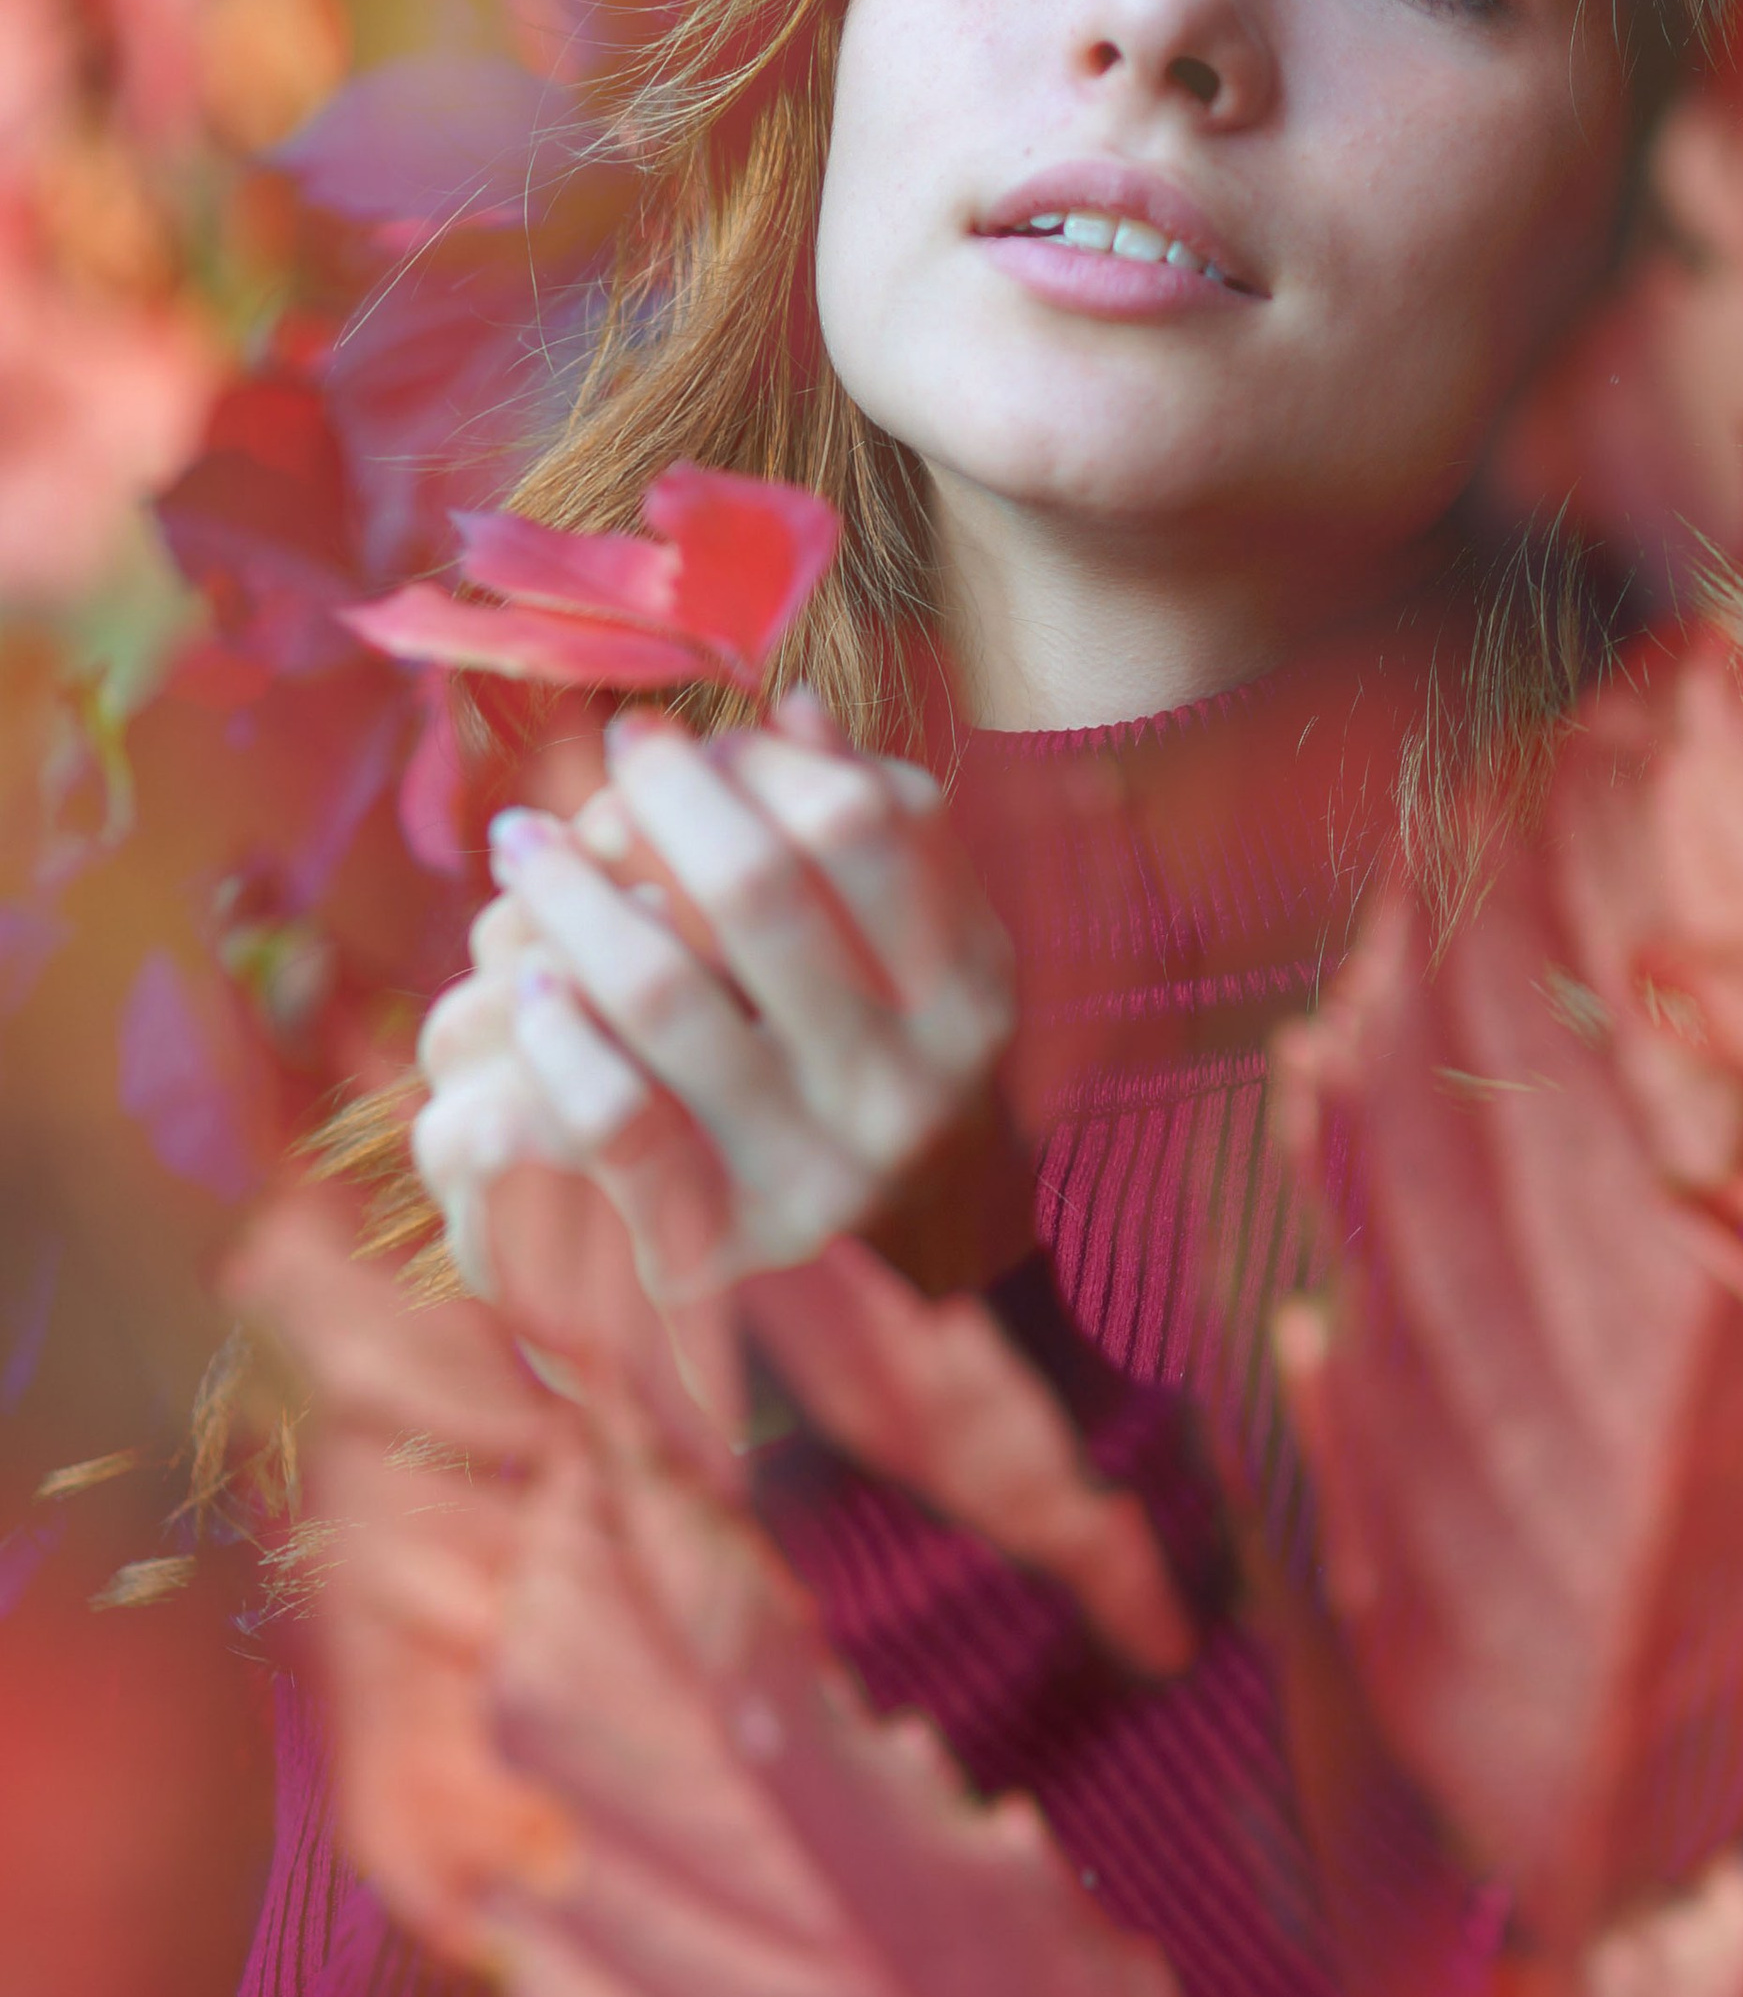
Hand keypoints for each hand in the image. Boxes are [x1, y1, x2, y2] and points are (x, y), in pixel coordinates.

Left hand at [414, 697, 1013, 1309]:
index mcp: (965, 990)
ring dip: (571, 894)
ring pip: (666, 990)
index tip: (674, 733)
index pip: (860, 820)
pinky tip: (524, 982)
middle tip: (603, 754)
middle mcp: (908, 1085)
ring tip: (523, 841)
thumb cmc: (851, 1060)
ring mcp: (815, 1173)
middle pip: (758, 884)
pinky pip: (614, 1119)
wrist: (848, 1284)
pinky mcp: (717, 1243)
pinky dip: (558, 1038)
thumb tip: (796, 712)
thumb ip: (863, 831)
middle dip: (659, 796)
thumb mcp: (895, 948)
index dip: (754, 757)